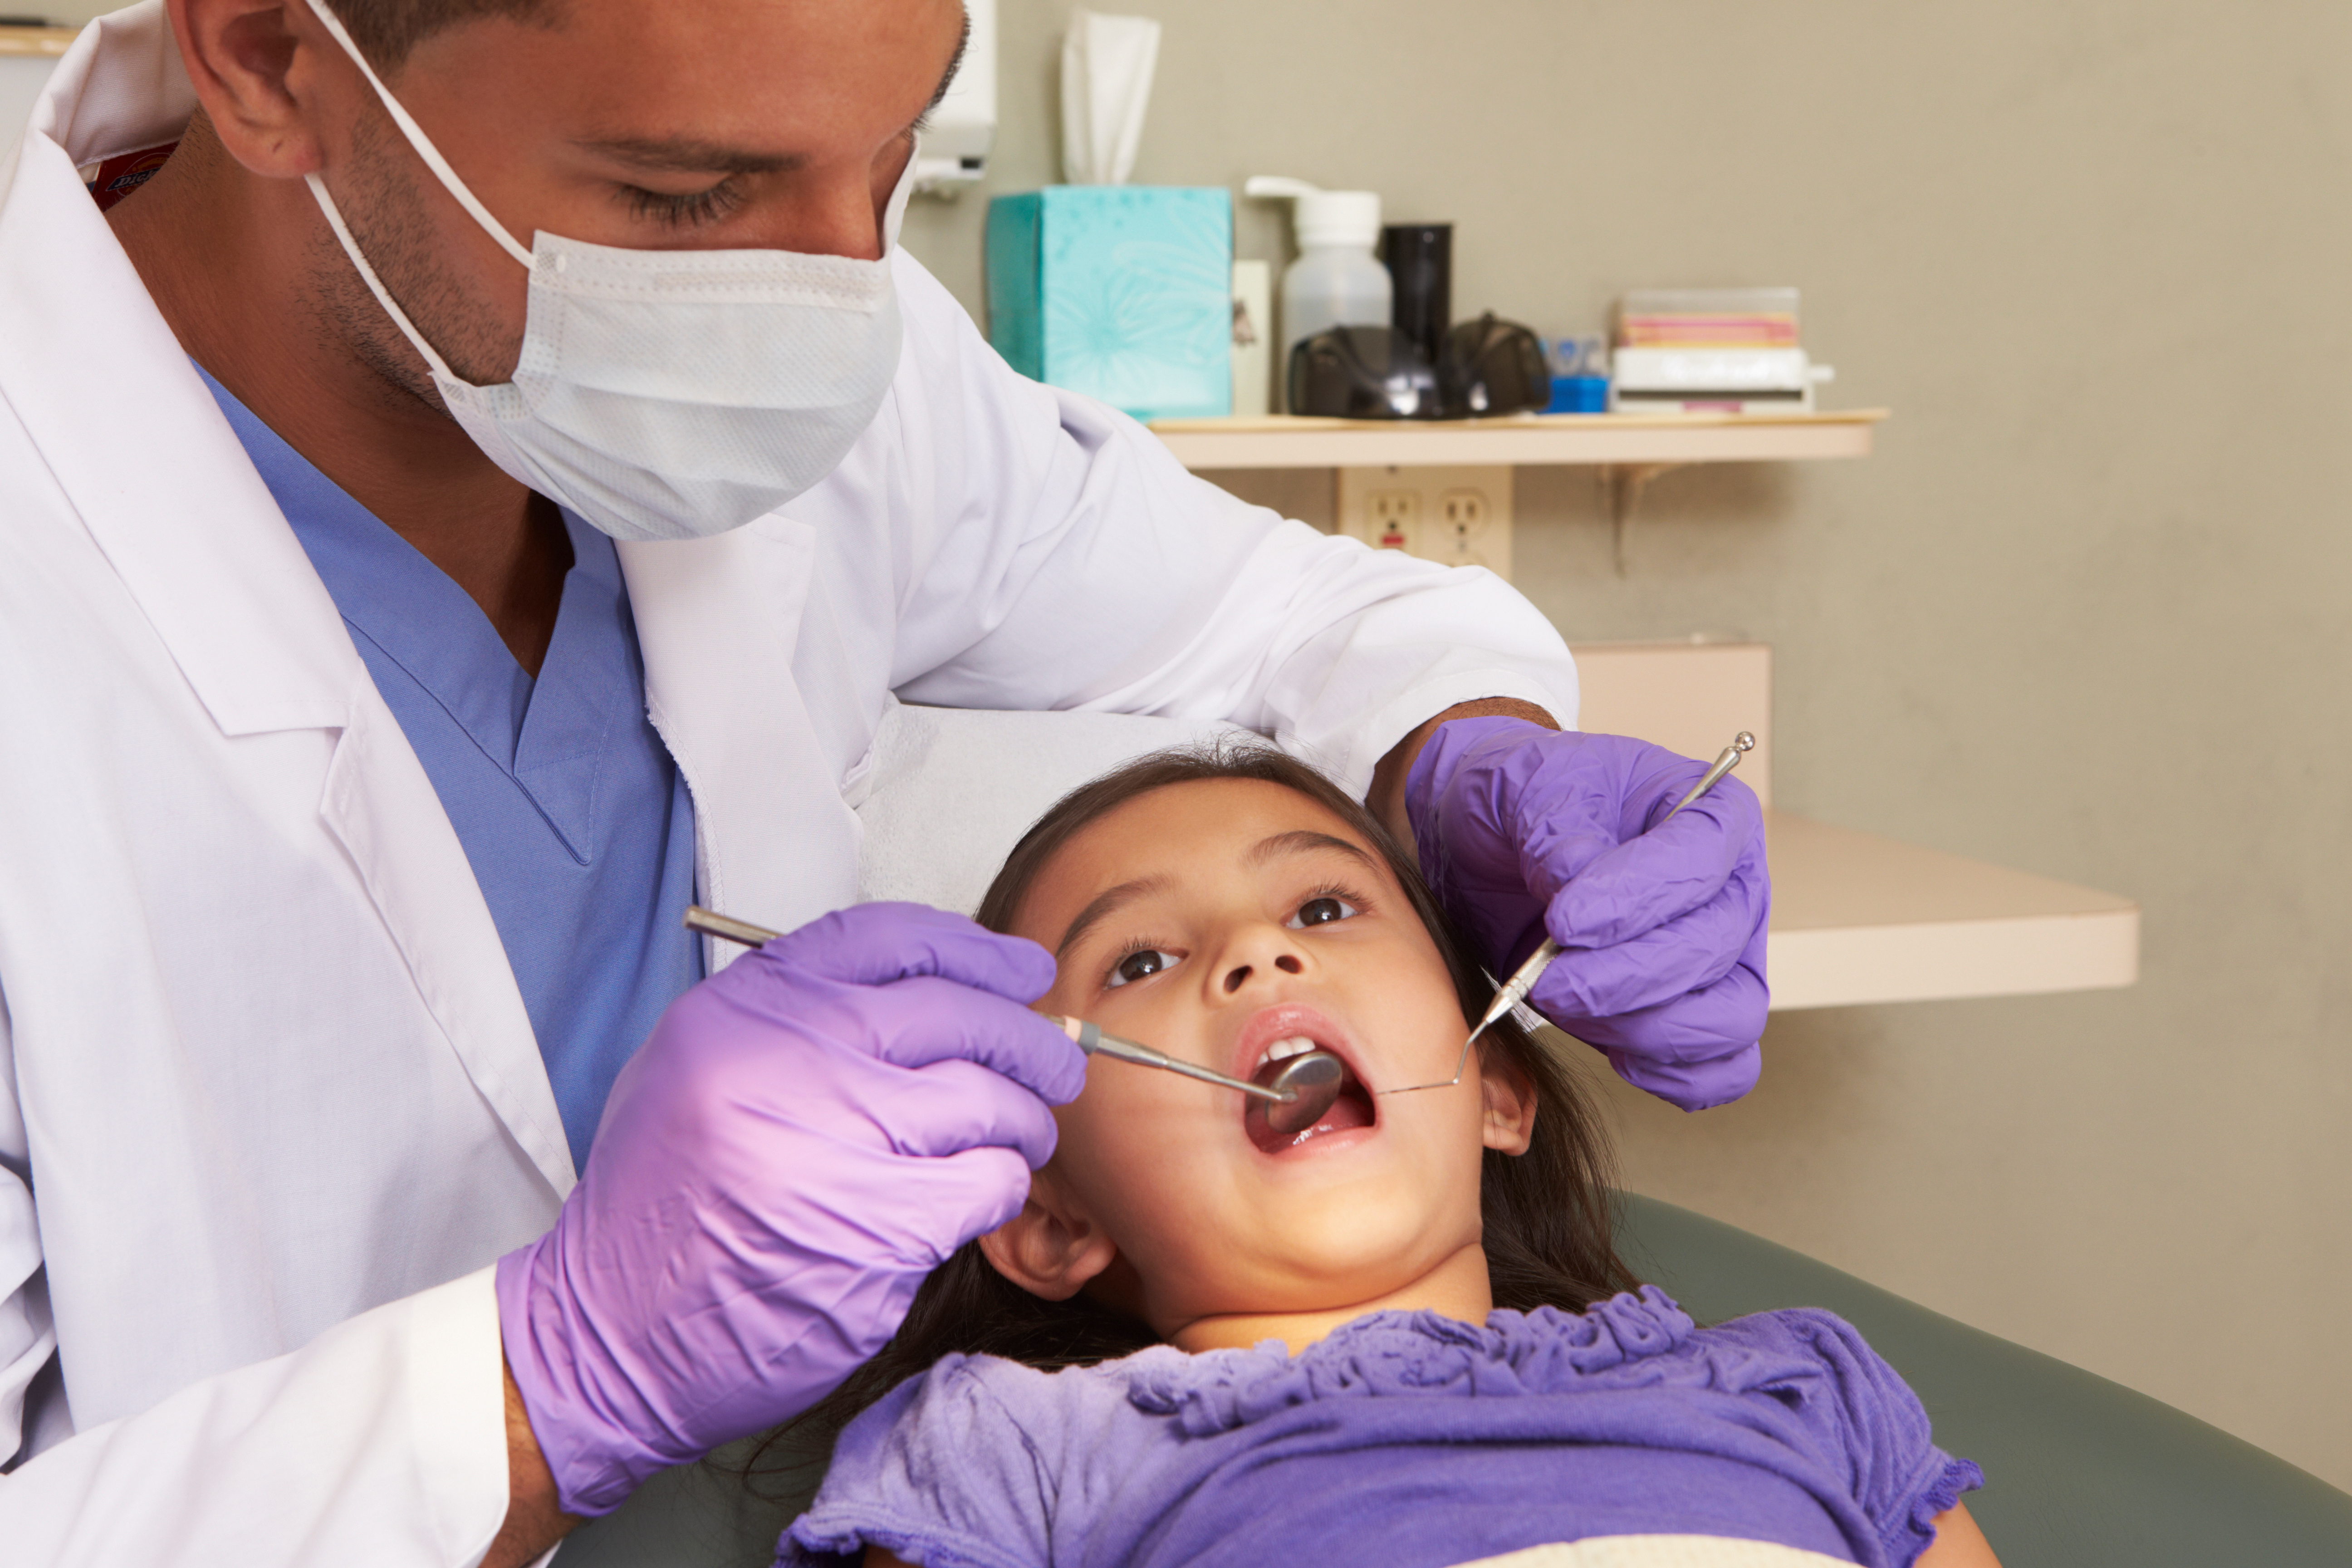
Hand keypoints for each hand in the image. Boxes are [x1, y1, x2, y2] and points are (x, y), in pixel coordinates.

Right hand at [496, 903, 1085, 1516]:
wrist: (614, 1333)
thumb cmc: (665, 1207)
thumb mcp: (700, 1068)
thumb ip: (800, 1020)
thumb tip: (933, 992)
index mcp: (744, 1012)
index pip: (887, 939)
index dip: (972, 948)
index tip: (1017, 968)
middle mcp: (787, 1062)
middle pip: (956, 1012)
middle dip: (1026, 1036)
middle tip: (1054, 1061)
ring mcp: (833, 1143)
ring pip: (986, 1097)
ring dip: (1024, 1118)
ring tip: (1022, 1133)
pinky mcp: (876, 1228)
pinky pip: (985, 1181)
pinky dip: (1001, 1184)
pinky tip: (984, 1192)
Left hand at [1404, 716, 1768, 1109]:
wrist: (1488, 849)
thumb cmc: (1525, 803)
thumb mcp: (1527, 787)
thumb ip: (1556, 827)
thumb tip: (1576, 880)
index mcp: (1711, 813)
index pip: (1701, 861)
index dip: (1638, 900)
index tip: (1564, 920)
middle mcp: (1731, 889)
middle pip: (1712, 949)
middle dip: (1622, 976)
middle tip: (1547, 976)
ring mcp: (1721, 960)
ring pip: (1726, 1019)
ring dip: (1640, 1028)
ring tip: (1567, 1002)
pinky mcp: (1691, 1016)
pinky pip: (1719, 1070)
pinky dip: (1667, 1072)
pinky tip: (1610, 1048)